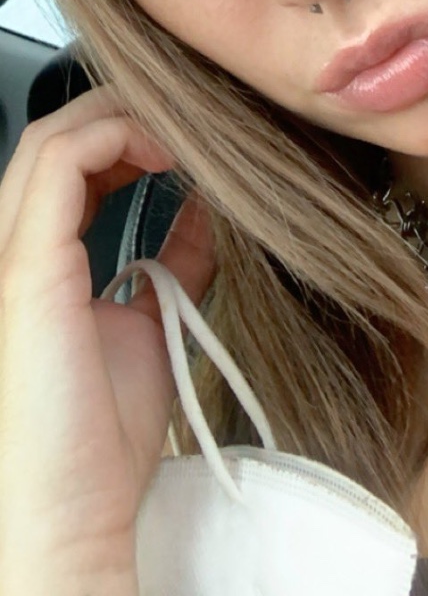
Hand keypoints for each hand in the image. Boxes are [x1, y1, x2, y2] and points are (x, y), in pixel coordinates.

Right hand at [0, 85, 216, 593]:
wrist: (75, 515)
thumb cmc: (102, 440)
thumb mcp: (153, 321)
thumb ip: (175, 260)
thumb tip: (207, 207)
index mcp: (38, 263)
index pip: (68, 165)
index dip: (125, 134)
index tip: (185, 138)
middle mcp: (14, 250)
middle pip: (53, 137)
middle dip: (122, 112)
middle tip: (185, 119)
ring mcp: (12, 255)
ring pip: (48, 138)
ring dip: (119, 117)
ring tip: (179, 132)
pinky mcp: (26, 268)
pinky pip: (56, 164)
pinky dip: (113, 138)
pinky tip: (165, 153)